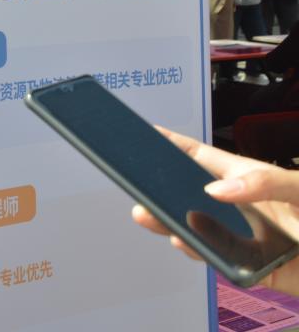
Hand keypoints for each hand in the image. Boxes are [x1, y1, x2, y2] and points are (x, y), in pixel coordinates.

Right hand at [132, 127, 298, 294]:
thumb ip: (264, 183)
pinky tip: (184, 242)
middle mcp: (237, 205)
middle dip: (159, 191)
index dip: (170, 144)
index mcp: (245, 178)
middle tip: (136, 189)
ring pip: (196, 228)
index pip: (200, 156)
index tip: (140, 135)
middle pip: (188, 195)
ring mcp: (239, 235)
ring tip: (148, 216)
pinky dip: (198, 252)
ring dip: (170, 223)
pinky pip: (215, 259)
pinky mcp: (246, 265)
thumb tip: (216, 190)